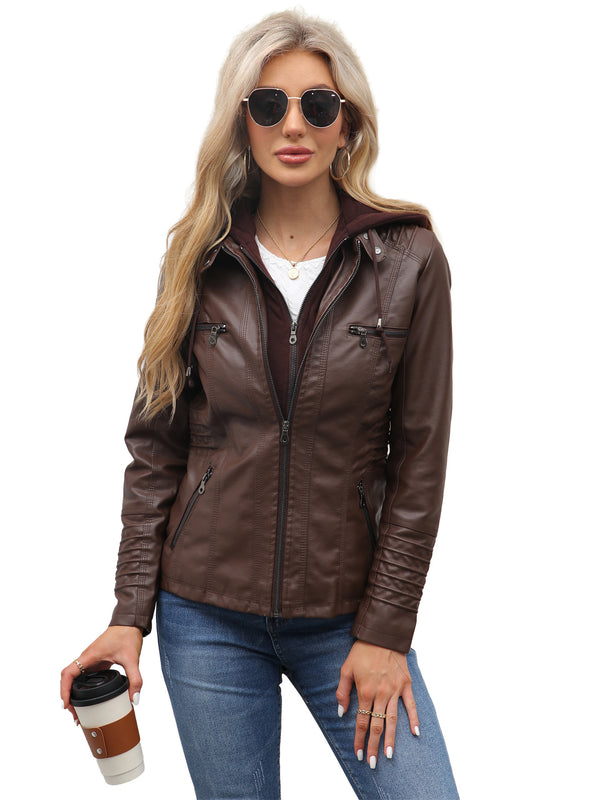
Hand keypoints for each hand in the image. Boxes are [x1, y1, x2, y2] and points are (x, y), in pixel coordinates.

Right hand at [60, 626, 142, 723]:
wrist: (130, 622)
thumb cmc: (127, 634)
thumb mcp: (132, 658)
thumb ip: (134, 679)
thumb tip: (134, 699)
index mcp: (90, 656)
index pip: (68, 673)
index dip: (64, 690)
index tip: (66, 704)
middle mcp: (87, 658)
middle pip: (69, 679)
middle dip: (69, 697)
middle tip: (75, 715)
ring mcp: (91, 659)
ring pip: (76, 678)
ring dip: (74, 693)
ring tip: (80, 711)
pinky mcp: (97, 661)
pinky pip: (85, 675)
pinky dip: (83, 687)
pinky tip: (89, 698)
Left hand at [335, 641, 418, 767]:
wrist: (381, 634)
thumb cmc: (362, 651)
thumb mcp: (346, 668)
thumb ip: (342, 691)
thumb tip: (341, 712)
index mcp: (365, 690)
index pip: (362, 721)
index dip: (359, 738)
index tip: (358, 753)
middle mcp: (381, 693)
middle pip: (377, 725)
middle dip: (374, 745)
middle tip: (372, 763)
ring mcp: (395, 689)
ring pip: (393, 719)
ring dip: (391, 739)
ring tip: (389, 755)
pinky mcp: (406, 684)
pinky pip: (411, 704)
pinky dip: (414, 719)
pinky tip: (415, 733)